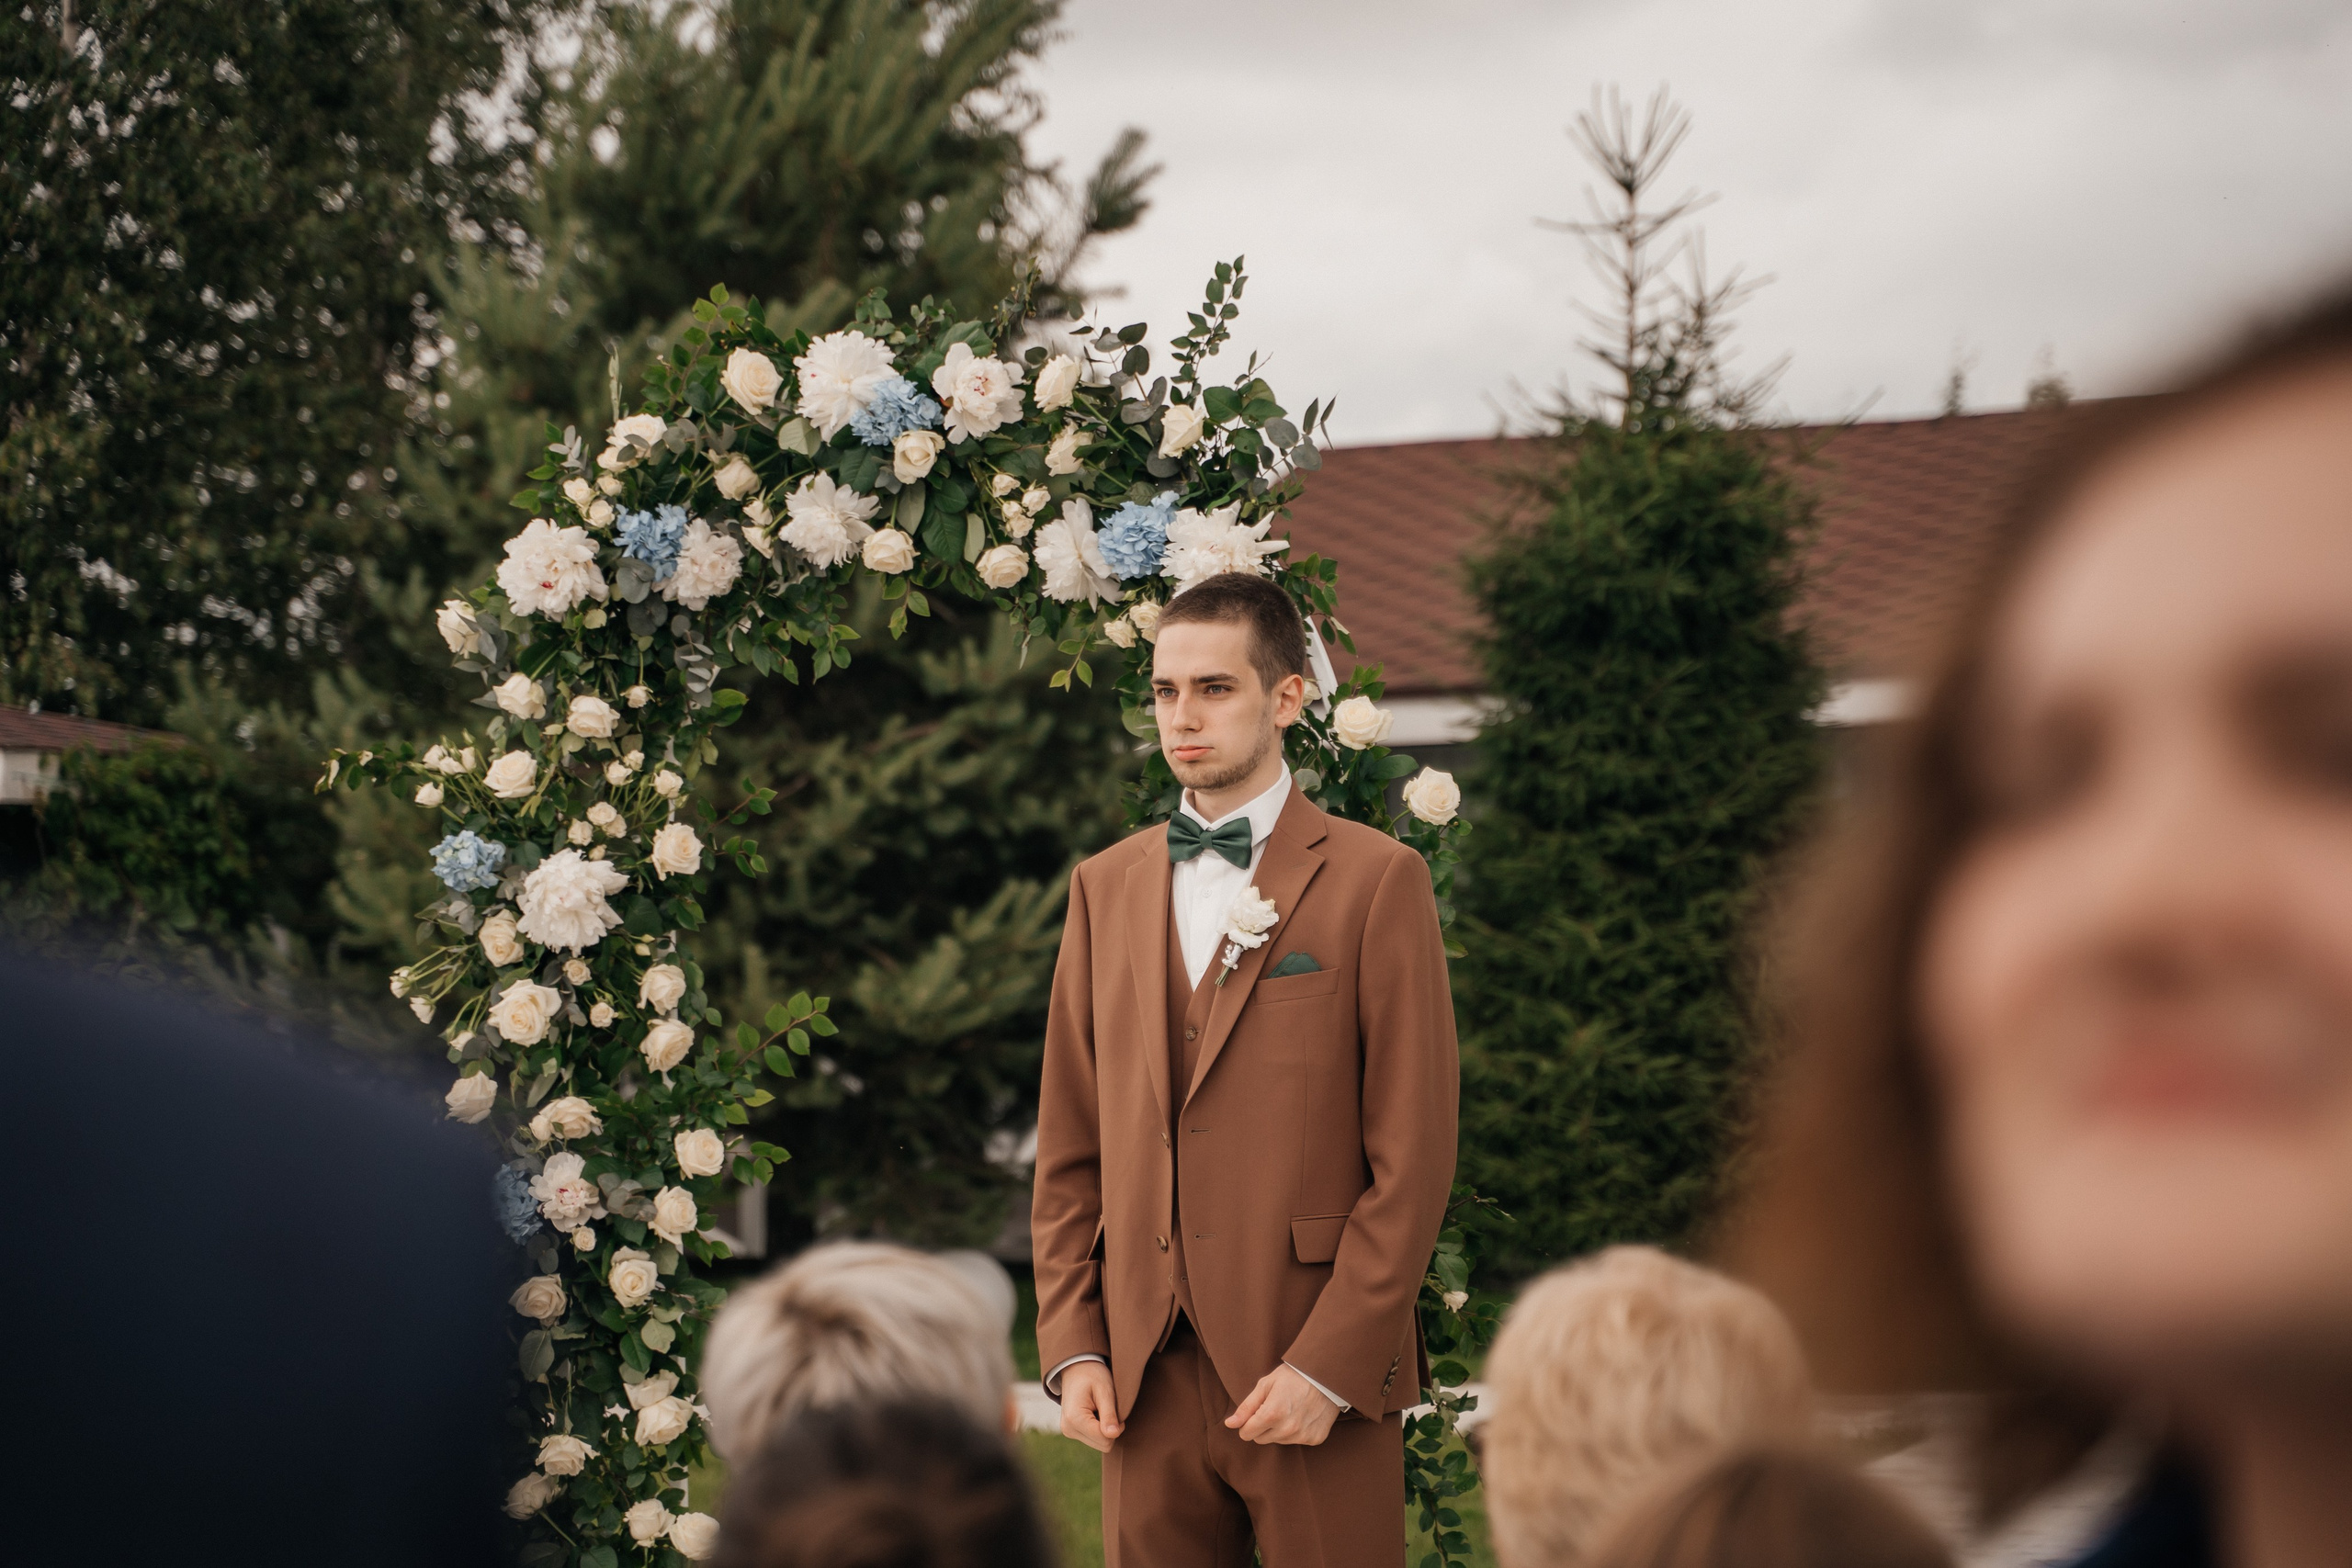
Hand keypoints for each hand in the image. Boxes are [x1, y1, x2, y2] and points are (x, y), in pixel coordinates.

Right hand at [1058, 1361, 1123, 1452]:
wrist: (1076, 1368)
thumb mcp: (1105, 1391)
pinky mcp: (1071, 1432)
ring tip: (1100, 1408)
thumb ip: (1109, 1414)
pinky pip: (1093, 1440)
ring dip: (1105, 1429)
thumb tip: (1114, 1435)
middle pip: (1103, 1445)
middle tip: (1108, 1408)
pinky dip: (1099, 1429)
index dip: (1117, 1426)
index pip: (1105, 1440)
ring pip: (1099, 1444)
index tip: (1115, 1409)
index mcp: (1074, 1418)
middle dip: (1111, 1429)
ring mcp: (1068, 1431)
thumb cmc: (1093, 1375)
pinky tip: (1095, 1413)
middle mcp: (1068, 1429)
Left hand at [1226, 1364, 1340, 1445]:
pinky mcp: (1315, 1439)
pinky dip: (1296, 1431)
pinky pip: (1296, 1441)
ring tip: (1290, 1409)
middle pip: (1260, 1439)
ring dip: (1279, 1429)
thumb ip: (1246, 1407)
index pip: (1246, 1434)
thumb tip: (1230, 1424)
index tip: (1256, 1411)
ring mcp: (1302, 1436)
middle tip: (1274, 1407)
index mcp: (1272, 1414)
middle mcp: (1287, 1429)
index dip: (1248, 1422)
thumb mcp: (1266, 1385)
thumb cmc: (1293, 1376)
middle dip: (1262, 1426)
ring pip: (1278, 1441)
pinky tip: (1302, 1415)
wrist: (1327, 1375)